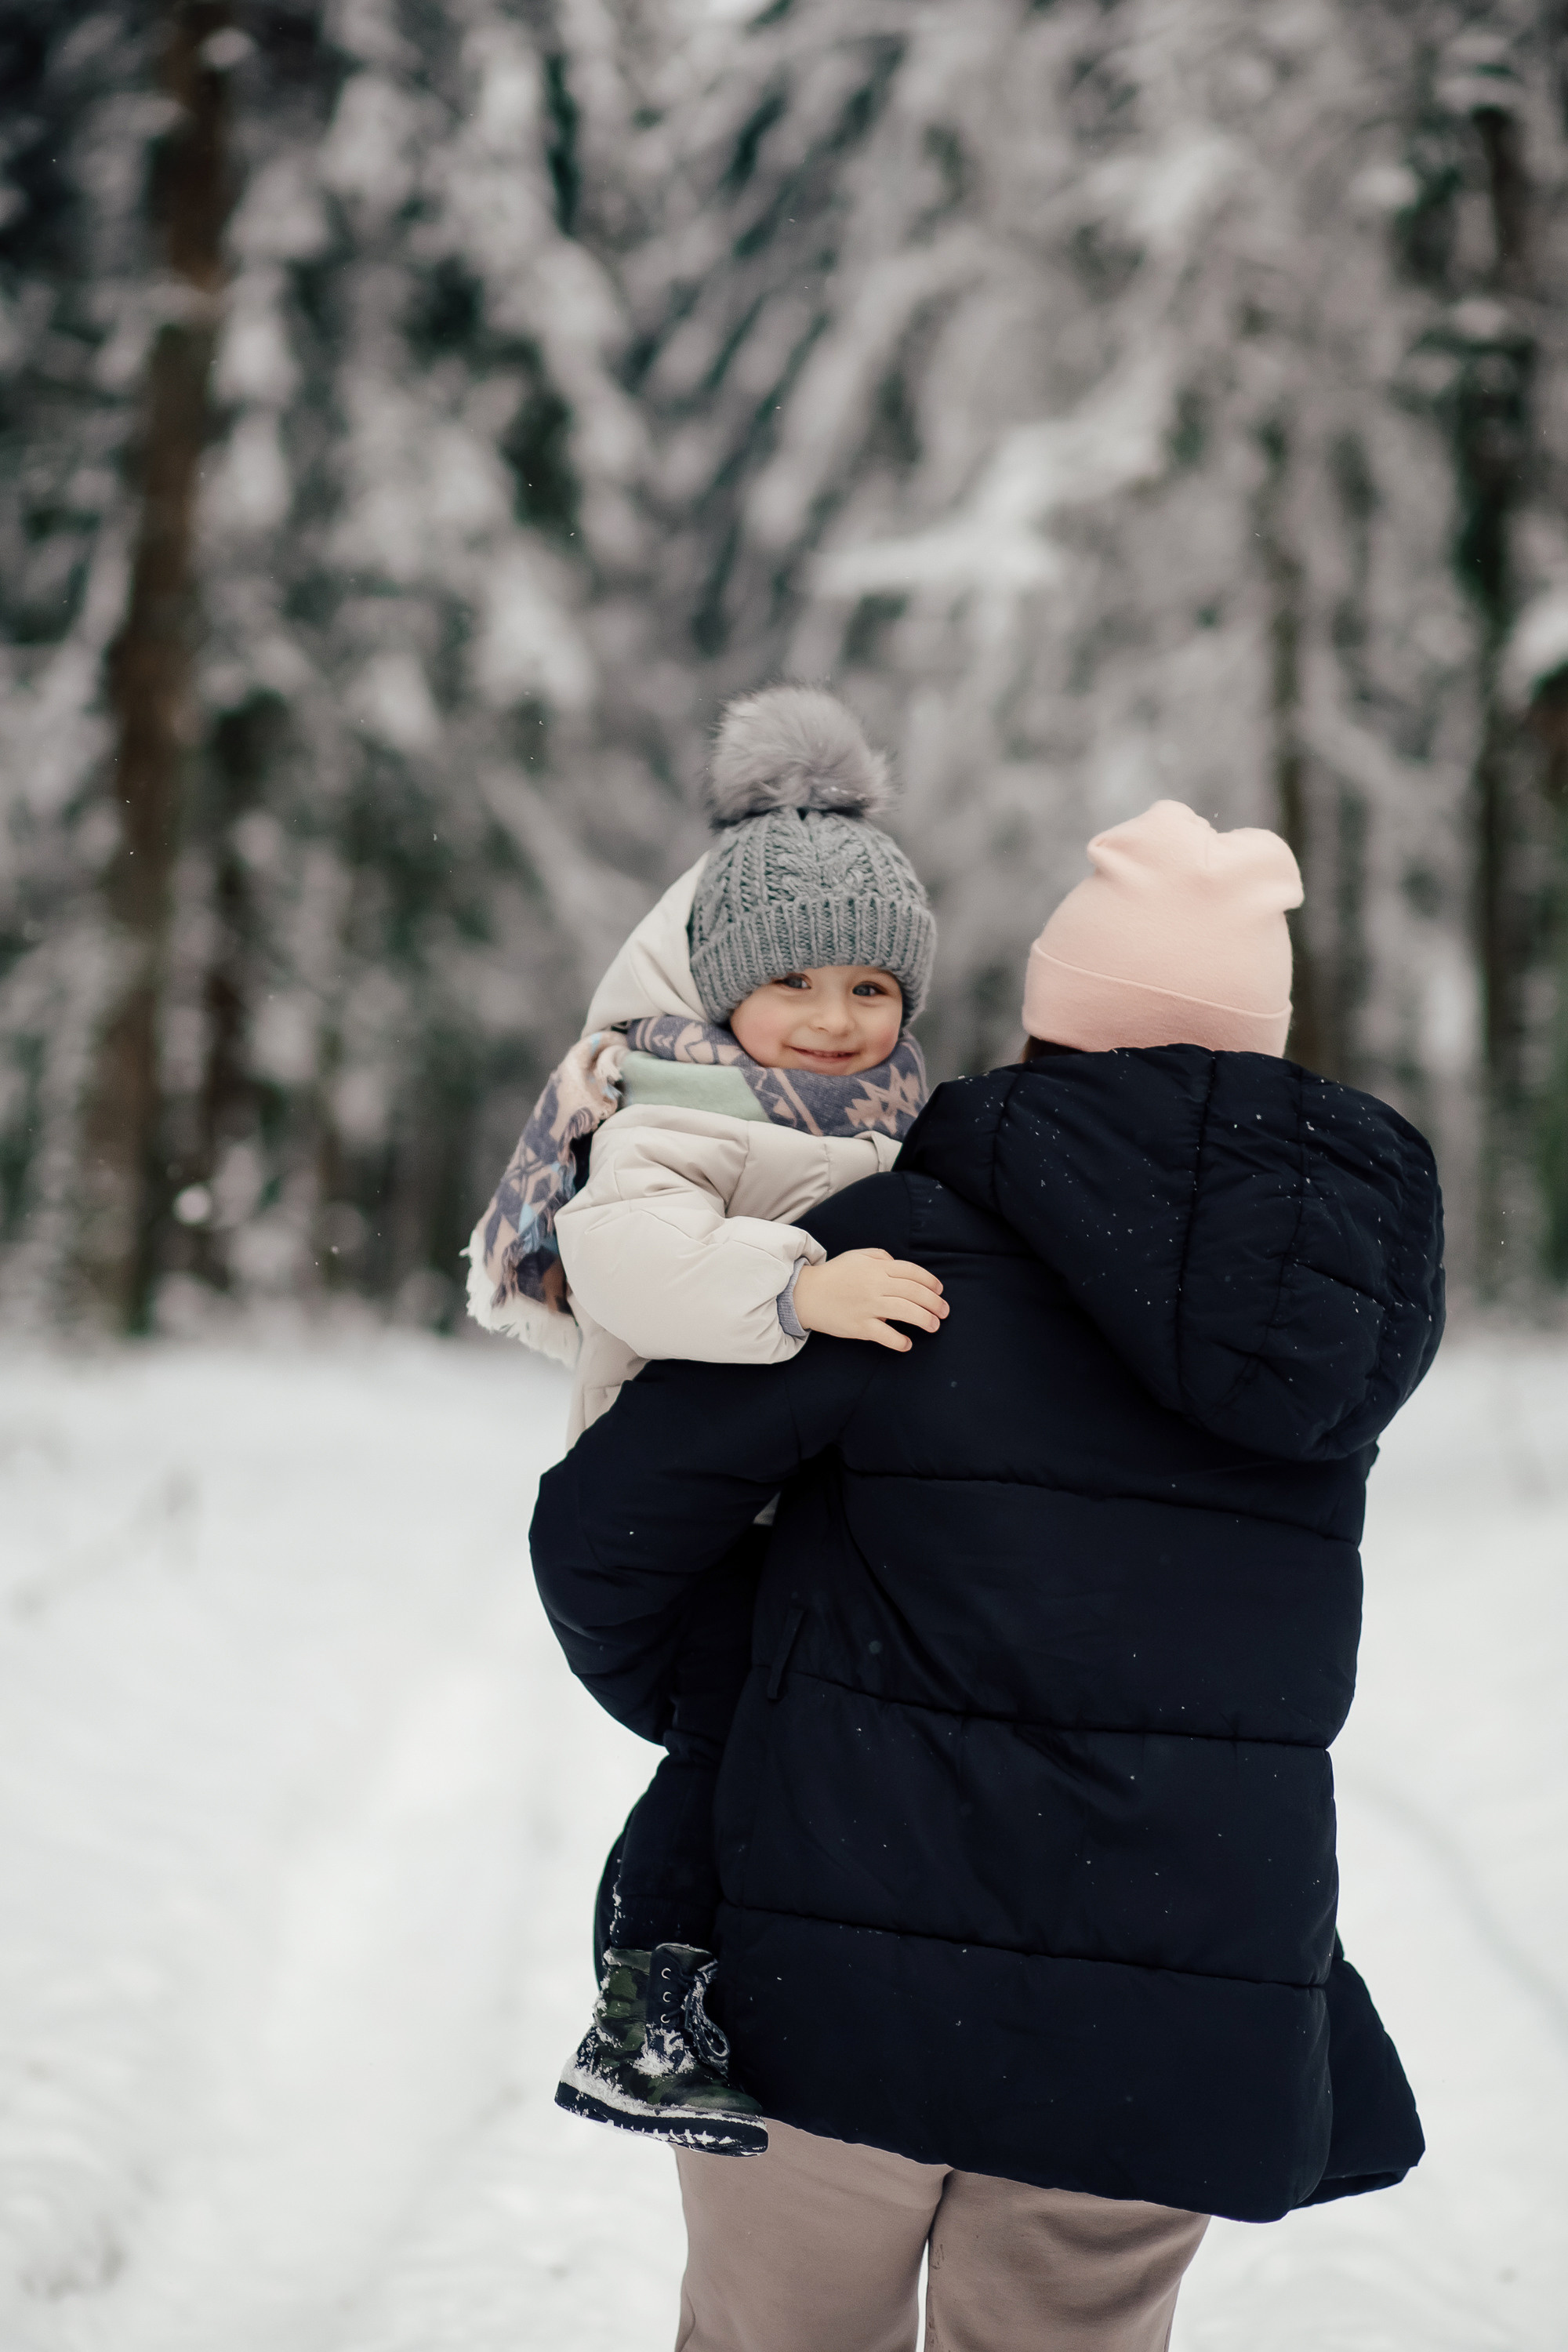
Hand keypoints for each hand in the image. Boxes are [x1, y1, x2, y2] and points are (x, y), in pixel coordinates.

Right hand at [791, 1249, 947, 1352]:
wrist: (805, 1293)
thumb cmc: (834, 1275)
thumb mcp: (857, 1256)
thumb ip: (880, 1256)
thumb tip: (899, 1265)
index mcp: (877, 1267)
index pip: (912, 1272)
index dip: (930, 1282)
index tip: (940, 1291)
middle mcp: (875, 1285)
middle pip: (914, 1293)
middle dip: (934, 1303)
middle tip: (944, 1312)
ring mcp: (867, 1306)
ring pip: (905, 1312)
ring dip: (925, 1320)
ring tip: (934, 1326)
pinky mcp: (859, 1326)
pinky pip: (885, 1335)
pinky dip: (899, 1341)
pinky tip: (907, 1344)